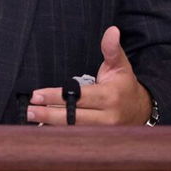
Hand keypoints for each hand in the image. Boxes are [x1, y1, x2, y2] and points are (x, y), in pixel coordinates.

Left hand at [26, 26, 151, 124]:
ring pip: (74, 129)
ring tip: (32, 117)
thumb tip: (112, 30)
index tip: (37, 95)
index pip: (78, 96)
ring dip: (51, 124)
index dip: (56, 96)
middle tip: (29, 109)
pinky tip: (43, 127)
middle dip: (49, 113)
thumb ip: (112, 49)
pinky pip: (77, 136)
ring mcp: (104, 131)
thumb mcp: (120, 65)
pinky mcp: (100, 139)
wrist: (141, 109)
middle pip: (73, 117)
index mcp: (110, 96)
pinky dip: (60, 132)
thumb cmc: (124, 85)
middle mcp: (107, 117)